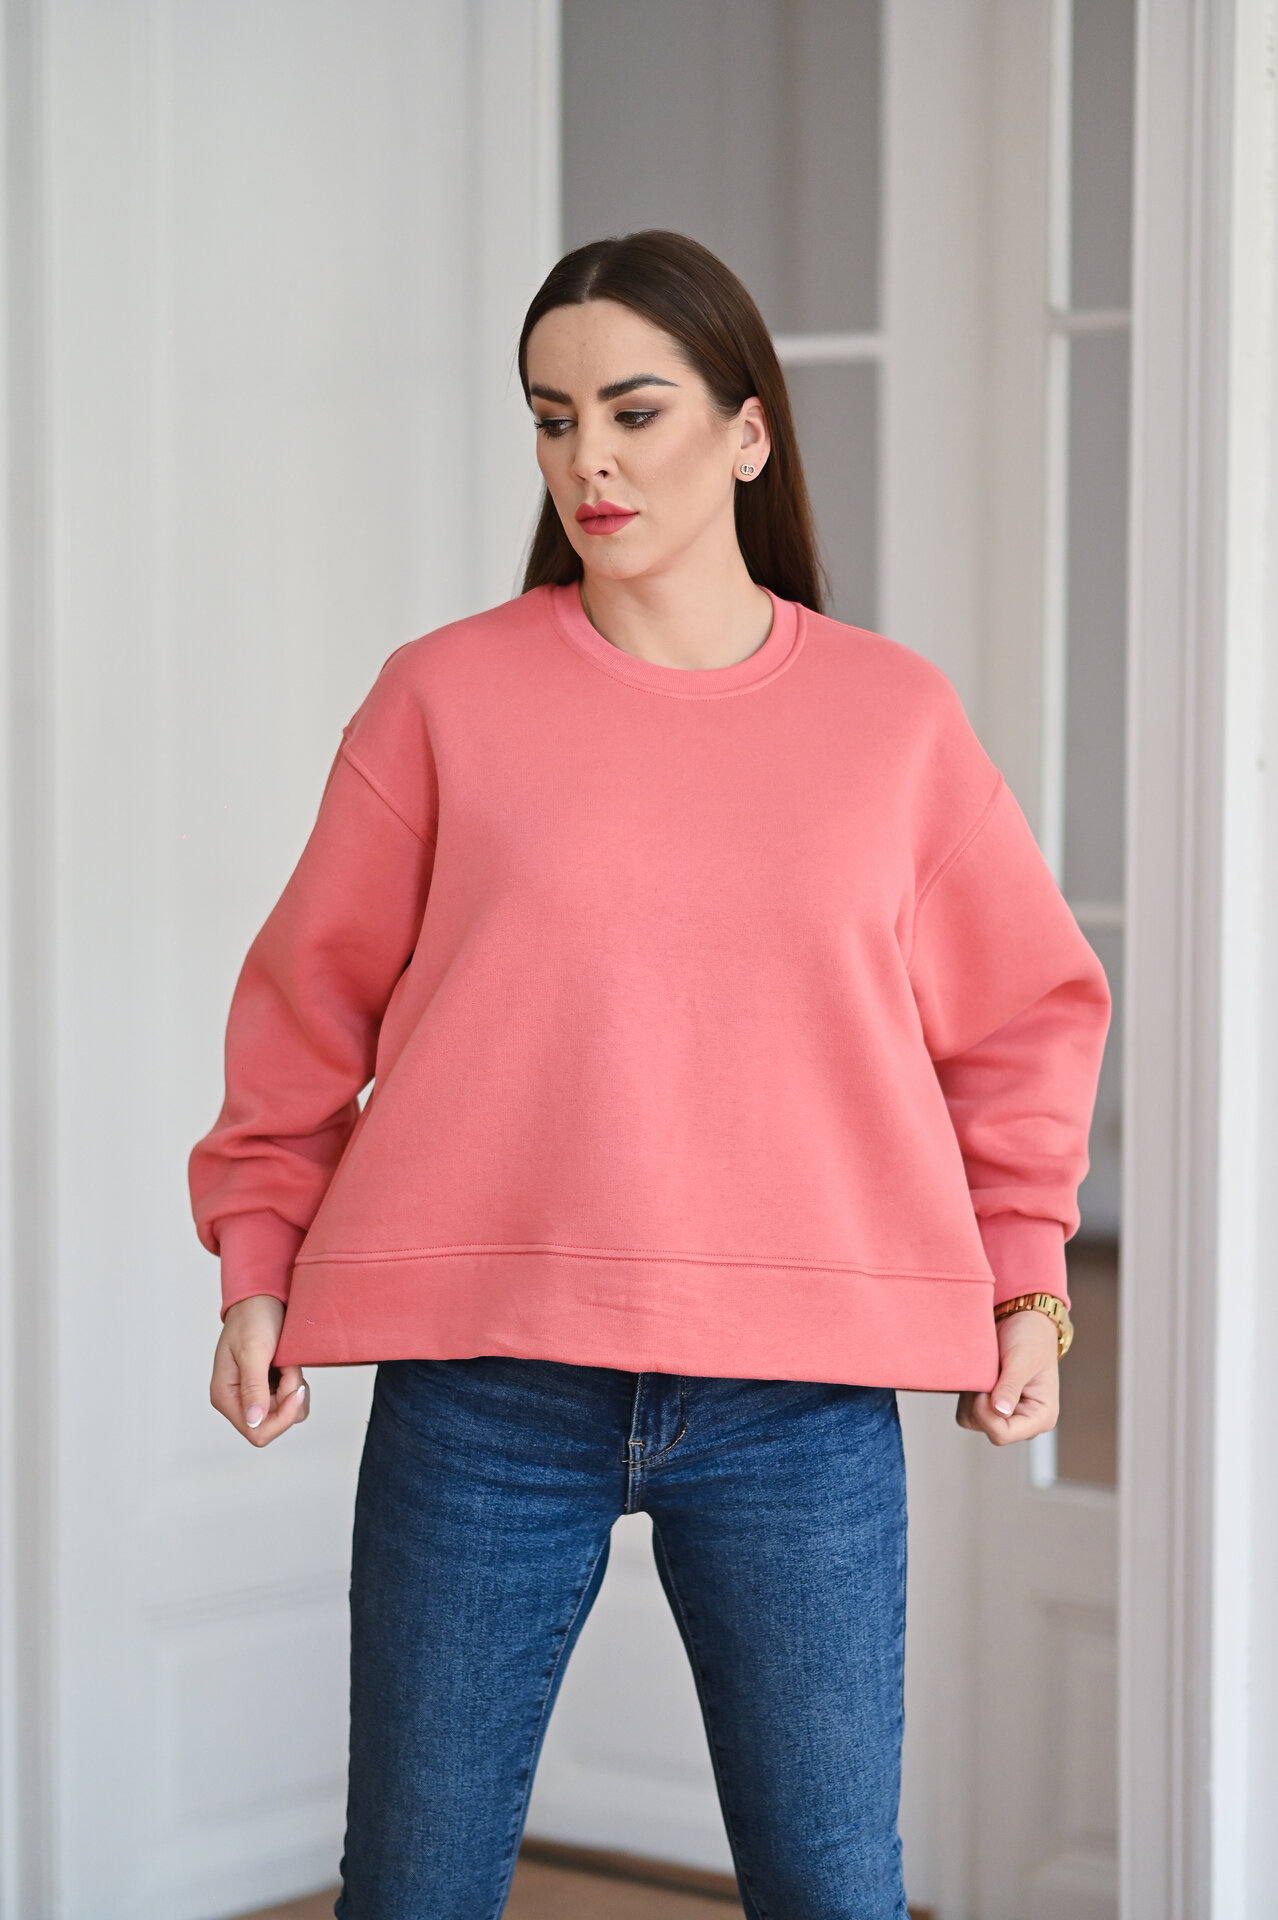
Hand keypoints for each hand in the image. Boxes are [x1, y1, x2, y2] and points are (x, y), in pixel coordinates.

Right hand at [210, 1294, 309, 1445]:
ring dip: (294, 1388)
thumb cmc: (253, 1318)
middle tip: (287, 1367)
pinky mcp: (268, 1388)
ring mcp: (254, 1396)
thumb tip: (253, 1420)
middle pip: (274, 1423)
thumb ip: (253, 1387)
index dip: (281, 1418)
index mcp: (225, 1396)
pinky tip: (288, 1364)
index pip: (256, 1431)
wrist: (262, 1298)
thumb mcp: (254, 1351)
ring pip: (286, 1414)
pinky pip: (291, 1401)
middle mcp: (238, 1401)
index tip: (295, 1389)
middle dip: (289, 1397)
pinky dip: (296, 1383)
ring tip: (286, 1363)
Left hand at [956, 1306, 1059, 1444]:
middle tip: (988, 1373)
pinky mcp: (992, 1408)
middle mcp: (1025, 1423)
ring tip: (986, 1372)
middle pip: (987, 1429)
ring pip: (973, 1421)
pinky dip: (968, 1394)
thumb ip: (1010, 1387)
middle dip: (979, 1402)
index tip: (983, 1386)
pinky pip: (967, 1411)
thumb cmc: (1031, 1337)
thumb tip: (1000, 1411)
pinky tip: (980, 1376)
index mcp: (1042, 1417)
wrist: (1024, 1319)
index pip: (1003, 1434)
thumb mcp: (1022, 1360)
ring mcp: (1008, 1416)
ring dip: (972, 1397)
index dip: (985, 1414)